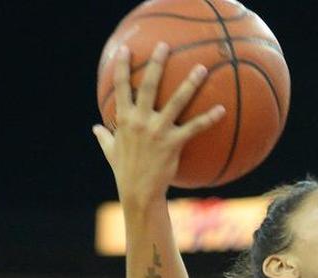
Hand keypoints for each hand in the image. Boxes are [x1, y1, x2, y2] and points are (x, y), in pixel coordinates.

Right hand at [92, 43, 223, 206]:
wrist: (138, 191)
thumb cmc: (125, 171)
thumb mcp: (110, 151)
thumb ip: (104, 137)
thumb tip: (95, 128)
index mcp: (124, 119)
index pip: (121, 87)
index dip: (123, 67)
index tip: (126, 49)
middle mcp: (140, 121)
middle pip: (149, 85)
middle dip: (157, 63)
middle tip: (165, 46)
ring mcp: (158, 130)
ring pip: (176, 101)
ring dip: (190, 83)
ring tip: (201, 68)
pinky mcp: (174, 143)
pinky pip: (195, 127)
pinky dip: (209, 118)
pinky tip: (222, 109)